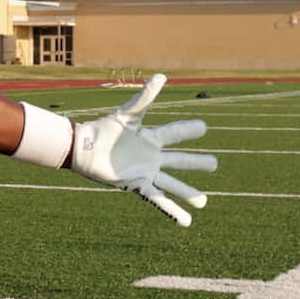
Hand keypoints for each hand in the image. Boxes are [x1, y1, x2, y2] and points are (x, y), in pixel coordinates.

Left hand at [68, 73, 217, 226]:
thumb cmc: (104, 129)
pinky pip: (158, 200)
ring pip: (172, 184)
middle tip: (215, 164)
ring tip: (204, 201)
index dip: (189, 130)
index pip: (175, 133)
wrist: (84, 149)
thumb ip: (145, 98)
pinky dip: (172, 211)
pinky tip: (186, 222)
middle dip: (196, 163)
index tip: (204, 127)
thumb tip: (162, 76)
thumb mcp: (128, 114)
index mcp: (150, 138)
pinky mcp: (137, 185)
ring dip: (188, 193)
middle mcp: (151, 156)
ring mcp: (145, 172)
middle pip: (179, 160)